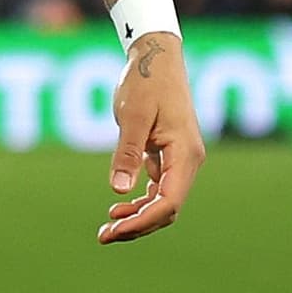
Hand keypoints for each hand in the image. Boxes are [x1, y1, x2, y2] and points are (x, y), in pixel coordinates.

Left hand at [98, 34, 200, 243]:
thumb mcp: (132, 116)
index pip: (168, 202)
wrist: (156, 57)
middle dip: (137, 226)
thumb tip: (119, 190)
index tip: (114, 230)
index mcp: (185, 153)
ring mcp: (180, 159)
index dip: (142, 222)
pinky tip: (119, 206)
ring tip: (107, 227)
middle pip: (168, 208)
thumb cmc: (145, 82)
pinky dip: (142, 201)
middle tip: (103, 235)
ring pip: (164, 201)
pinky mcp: (169, 155)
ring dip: (138, 217)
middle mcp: (188, 161)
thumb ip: (127, 152)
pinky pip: (160, 188)